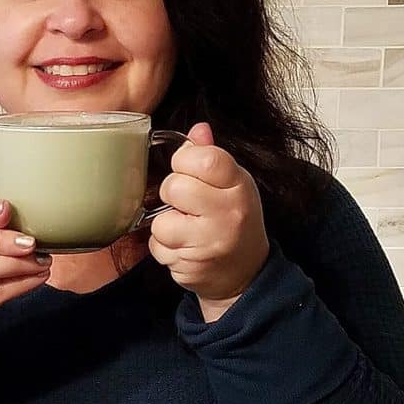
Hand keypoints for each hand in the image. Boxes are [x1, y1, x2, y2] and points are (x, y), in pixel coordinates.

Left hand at [148, 122, 269, 322]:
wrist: (245, 274)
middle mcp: (228, 214)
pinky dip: (164, 247)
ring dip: (166, 225)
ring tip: (187, 229)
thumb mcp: (232, 185)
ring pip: (161, 221)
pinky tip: (184, 248)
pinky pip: (157, 247)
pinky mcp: (191, 266)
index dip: (186, 160)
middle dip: (172, 194)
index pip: (204, 158)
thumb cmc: (233, 222)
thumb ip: (212, 156)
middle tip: (188, 204)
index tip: (189, 169)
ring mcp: (210, 243)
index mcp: (239, 186)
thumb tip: (197, 129)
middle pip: (174, 187)